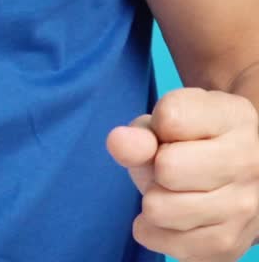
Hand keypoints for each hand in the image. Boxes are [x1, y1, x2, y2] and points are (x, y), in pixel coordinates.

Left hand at [106, 87, 258, 259]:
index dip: (157, 125)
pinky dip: (155, 231)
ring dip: (153, 200)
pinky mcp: (228, 246)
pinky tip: (173, 216)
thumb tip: (118, 143)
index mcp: (234, 117)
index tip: (172, 131)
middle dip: (155, 167)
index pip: (171, 117)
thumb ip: (141, 130)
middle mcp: (248, 162)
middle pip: (166, 168)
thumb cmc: (194, 140)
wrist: (237, 178)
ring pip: (159, 210)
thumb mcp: (169, 120)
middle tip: (172, 167)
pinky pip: (163, 243)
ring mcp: (243, 209)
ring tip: (172, 191)